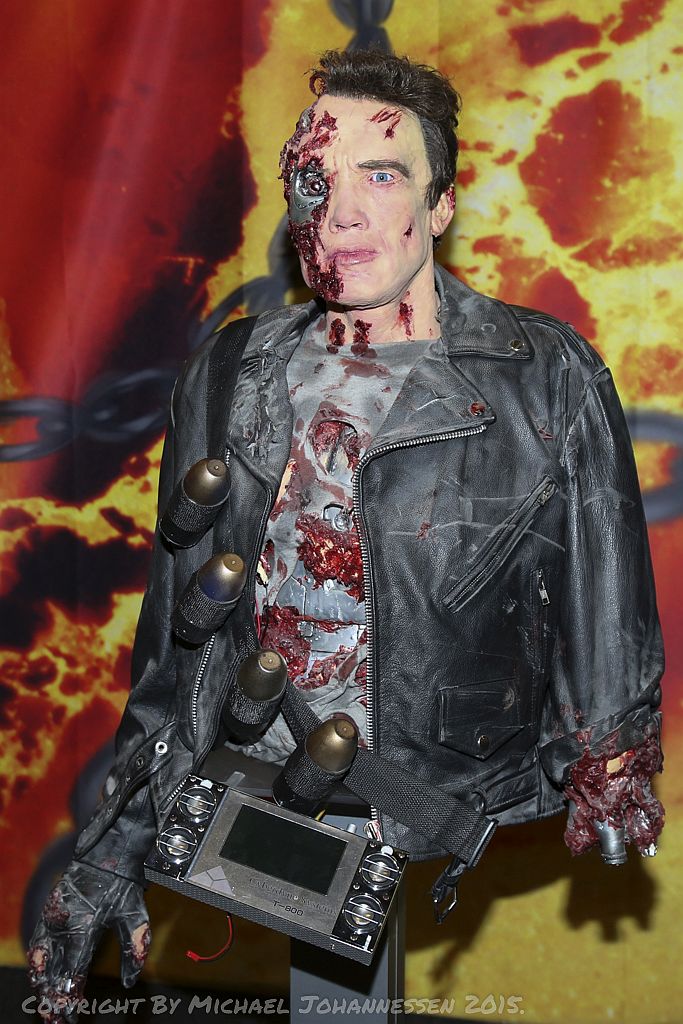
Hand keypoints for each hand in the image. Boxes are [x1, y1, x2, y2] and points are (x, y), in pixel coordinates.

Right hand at [27, 862, 149, 1022]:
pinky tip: (38, 981)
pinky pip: (37, 944)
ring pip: (40, 960)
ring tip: (45, 1009)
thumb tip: (130, 982)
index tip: (73, 1014)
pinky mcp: (48, 913)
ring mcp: (52, 917)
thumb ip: (134, 948)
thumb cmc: (123, 884)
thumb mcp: (135, 914)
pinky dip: (36, 965)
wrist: (106, 852)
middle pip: (53, 970)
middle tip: (57, 1021)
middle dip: (54, 999)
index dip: (71, 994)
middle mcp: (64, 922)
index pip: (74, 968)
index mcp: (86, 924)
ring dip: (42, 987)